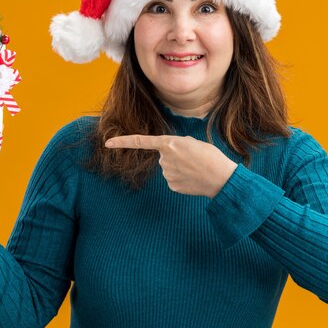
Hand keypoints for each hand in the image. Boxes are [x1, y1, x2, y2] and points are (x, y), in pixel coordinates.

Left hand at [105, 135, 237, 197]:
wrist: (221, 178)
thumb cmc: (210, 157)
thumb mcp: (192, 143)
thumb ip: (176, 145)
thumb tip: (168, 155)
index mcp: (169, 143)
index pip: (140, 141)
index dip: (122, 142)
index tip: (107, 143)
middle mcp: (164, 159)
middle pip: (163, 156)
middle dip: (175, 157)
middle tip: (193, 158)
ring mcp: (167, 174)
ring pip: (169, 168)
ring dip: (180, 168)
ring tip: (196, 168)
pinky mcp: (171, 186)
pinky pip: (173, 180)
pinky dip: (182, 179)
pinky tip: (193, 179)